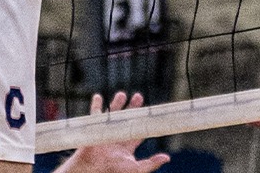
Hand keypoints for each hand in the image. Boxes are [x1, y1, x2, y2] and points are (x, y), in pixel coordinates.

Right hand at [52, 92, 170, 172]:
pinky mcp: (93, 130)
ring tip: (122, 94)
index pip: (137, 132)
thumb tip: (167, 158)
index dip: (144, 122)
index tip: (150, 112)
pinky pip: (94, 115)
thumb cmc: (113, 171)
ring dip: (117, 104)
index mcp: (126, 146)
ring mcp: (105, 133)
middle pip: (126, 120)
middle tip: (138, 96)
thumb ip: (150, 163)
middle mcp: (116, 138)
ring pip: (112, 115)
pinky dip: (96, 106)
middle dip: (132, 108)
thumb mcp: (135, 169)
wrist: (92, 169)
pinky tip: (98, 97)